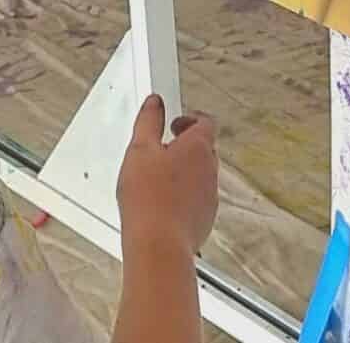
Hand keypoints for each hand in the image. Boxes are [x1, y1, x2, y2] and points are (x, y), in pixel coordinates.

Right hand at [116, 94, 219, 256]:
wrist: (159, 245)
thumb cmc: (149, 200)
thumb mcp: (139, 150)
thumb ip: (148, 121)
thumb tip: (154, 104)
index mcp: (198, 148)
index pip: (205, 122)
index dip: (190, 118)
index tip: (175, 122)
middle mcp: (210, 170)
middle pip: (205, 148)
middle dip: (186, 144)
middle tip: (165, 147)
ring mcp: (210, 196)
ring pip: (201, 174)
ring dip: (185, 170)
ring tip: (159, 177)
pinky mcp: (205, 218)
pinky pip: (198, 198)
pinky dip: (185, 194)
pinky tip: (163, 202)